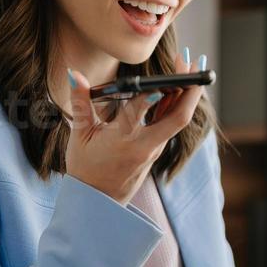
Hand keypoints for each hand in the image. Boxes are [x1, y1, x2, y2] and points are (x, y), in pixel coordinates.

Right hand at [63, 54, 203, 205]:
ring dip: (186, 93)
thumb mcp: (79, 134)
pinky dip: (176, 104)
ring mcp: (154, 149)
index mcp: (121, 139)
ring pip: (177, 119)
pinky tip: (177, 87)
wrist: (98, 202)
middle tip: (193, 64)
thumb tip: (73, 73)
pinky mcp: (156, 150)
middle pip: (177, 117)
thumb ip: (80, 102)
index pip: (138, 113)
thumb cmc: (86, 167)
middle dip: (189, 89)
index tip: (160, 81)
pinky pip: (170, 124)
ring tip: (188, 67)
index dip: (149, 96)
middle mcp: (144, 145)